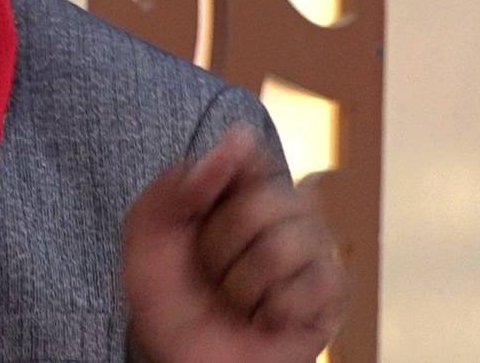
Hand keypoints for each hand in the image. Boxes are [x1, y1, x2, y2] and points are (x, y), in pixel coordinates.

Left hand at [122, 125, 347, 362]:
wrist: (176, 352)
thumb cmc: (165, 289)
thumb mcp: (148, 230)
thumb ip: (183, 181)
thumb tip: (237, 137)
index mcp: (240, 186)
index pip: (251, 154)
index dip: (223, 179)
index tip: (196, 206)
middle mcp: (286, 210)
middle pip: (267, 201)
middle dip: (220, 245)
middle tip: (210, 268)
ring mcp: (314, 250)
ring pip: (284, 248)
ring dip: (241, 284)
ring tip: (235, 296)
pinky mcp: (332, 293)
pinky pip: (308, 288)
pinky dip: (271, 309)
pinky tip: (263, 314)